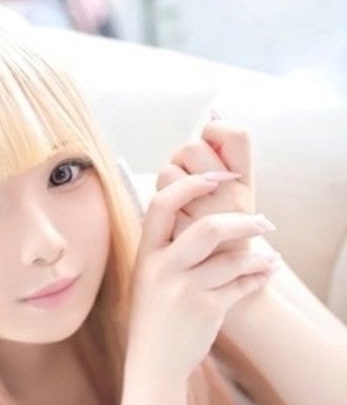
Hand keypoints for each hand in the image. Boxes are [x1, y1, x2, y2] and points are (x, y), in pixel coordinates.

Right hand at [129, 173, 277, 376]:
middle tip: (262, 221)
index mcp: (146, 255)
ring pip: (232, 259)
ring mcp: (184, 290)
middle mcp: (162, 269)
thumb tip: (189, 209)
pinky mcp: (206, 310)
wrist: (153, 363)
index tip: (216, 176)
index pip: (162, 204)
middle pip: (208, 228)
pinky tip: (265, 274)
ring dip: (258, 256)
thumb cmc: (153, 318)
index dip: (191, 184)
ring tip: (268, 258)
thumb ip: (162, 247)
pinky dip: (258, 278)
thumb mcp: (145, 278)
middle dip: (243, 221)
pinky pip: (241, 285)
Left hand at [156, 118, 254, 240]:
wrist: (225, 291)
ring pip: (169, 171)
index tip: (208, 149)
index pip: (234, 133)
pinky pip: (158, 200)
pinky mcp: (182, 233)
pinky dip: (161, 207)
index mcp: (246, 183)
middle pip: (193, 146)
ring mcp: (207, 214)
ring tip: (181, 206)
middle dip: (182, 158)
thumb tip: (213, 114)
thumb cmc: (224, 241)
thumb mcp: (235, 200)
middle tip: (188, 183)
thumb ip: (223, 162)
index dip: (215, 131)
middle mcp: (231, 196)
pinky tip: (172, 224)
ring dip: (168, 183)